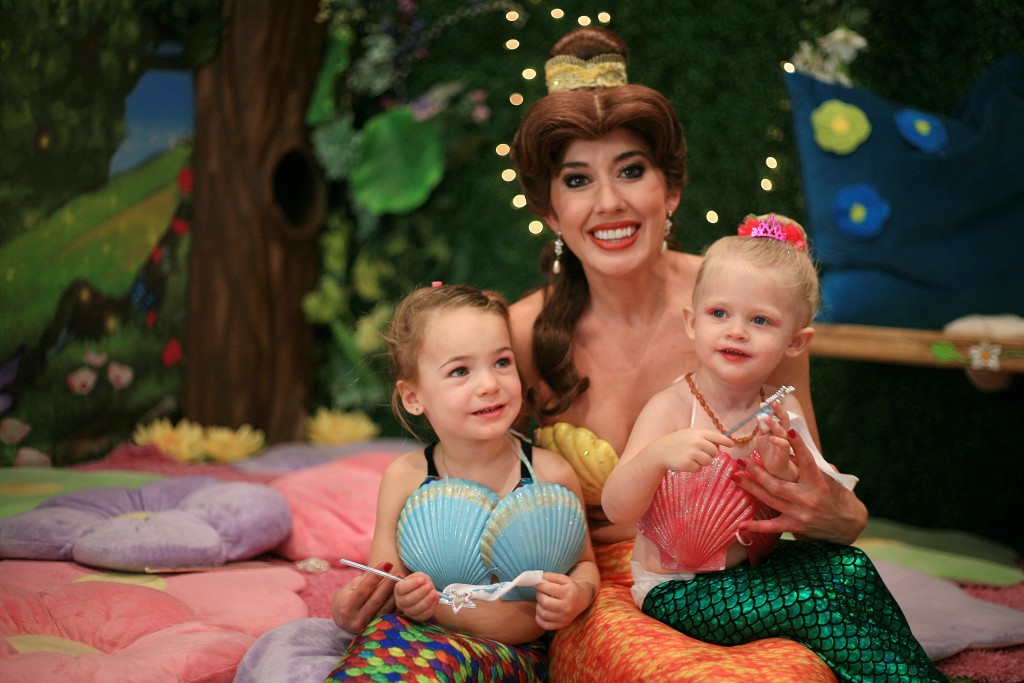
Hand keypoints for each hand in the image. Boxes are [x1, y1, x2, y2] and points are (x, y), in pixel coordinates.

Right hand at [331, 561, 397, 633]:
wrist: (342, 621)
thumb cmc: (347, 598)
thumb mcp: (351, 588)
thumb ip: (366, 581)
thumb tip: (384, 569)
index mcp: (346, 607)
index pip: (364, 589)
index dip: (376, 576)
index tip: (387, 563)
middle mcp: (355, 620)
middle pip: (376, 600)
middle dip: (389, 584)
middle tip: (398, 573)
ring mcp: (366, 628)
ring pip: (385, 609)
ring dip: (395, 594)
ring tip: (401, 581)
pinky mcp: (376, 630)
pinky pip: (389, 616)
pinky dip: (396, 605)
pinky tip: (402, 595)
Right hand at [394, 572, 439, 621]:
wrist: (426, 593)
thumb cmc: (420, 584)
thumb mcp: (419, 576)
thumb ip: (419, 577)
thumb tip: (422, 580)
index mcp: (399, 590)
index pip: (401, 588)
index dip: (411, 584)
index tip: (422, 579)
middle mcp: (400, 602)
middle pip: (407, 600)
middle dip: (420, 593)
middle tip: (430, 586)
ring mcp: (408, 611)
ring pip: (415, 609)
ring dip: (426, 601)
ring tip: (434, 593)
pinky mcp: (416, 618)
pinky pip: (423, 615)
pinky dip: (431, 608)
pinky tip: (435, 599)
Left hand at [533, 572, 592, 630]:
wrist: (581, 600)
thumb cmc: (570, 588)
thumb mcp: (564, 579)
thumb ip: (551, 577)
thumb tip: (538, 578)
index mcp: (568, 593)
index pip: (548, 589)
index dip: (538, 585)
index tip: (533, 582)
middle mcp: (567, 607)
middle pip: (545, 602)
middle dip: (539, 595)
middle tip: (540, 592)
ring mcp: (564, 618)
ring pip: (543, 614)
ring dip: (538, 606)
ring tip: (542, 601)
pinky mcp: (561, 625)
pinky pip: (544, 625)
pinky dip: (539, 618)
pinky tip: (541, 611)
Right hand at [659, 428, 725, 472]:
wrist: (659, 451)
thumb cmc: (676, 443)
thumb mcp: (689, 435)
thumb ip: (703, 439)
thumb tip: (718, 448)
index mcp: (698, 433)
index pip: (716, 437)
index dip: (725, 441)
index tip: (731, 444)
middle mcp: (697, 442)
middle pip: (714, 452)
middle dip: (709, 454)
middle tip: (697, 453)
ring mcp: (692, 453)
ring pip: (708, 461)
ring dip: (702, 462)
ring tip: (690, 457)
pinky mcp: (688, 464)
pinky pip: (699, 469)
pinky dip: (694, 468)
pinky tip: (685, 463)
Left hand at [736, 427, 866, 544]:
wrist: (848, 524)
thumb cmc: (838, 496)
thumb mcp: (829, 478)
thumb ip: (808, 466)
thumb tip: (790, 449)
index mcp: (819, 483)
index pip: (806, 461)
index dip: (798, 446)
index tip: (787, 431)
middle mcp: (808, 498)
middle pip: (777, 484)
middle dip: (757, 472)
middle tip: (742, 460)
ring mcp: (800, 514)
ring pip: (770, 500)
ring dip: (751, 487)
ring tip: (735, 477)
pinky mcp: (795, 527)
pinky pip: (772, 527)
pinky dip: (756, 526)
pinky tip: (740, 525)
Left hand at [751, 404, 796, 481]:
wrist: (773, 470)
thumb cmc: (769, 452)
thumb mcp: (762, 437)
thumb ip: (761, 427)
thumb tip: (759, 415)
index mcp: (778, 429)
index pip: (778, 416)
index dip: (775, 408)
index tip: (768, 400)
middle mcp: (783, 435)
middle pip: (784, 420)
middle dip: (779, 410)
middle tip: (773, 402)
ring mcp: (784, 444)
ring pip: (783, 431)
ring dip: (775, 424)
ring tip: (767, 417)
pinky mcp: (784, 454)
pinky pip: (784, 445)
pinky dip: (778, 441)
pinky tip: (772, 438)